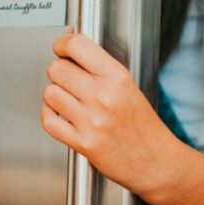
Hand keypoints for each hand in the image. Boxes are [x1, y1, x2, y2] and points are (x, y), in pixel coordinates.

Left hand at [41, 33, 175, 195]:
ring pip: (50, 93)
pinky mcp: (82, 142)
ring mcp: (91, 120)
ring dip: (54, 95)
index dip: (63, 43)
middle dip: (59, 71)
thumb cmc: (144, 126)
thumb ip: (101, 69)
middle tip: (67, 78)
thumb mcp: (129, 86)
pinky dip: (49, 115)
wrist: (154, 161)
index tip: (62, 47)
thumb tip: (72, 50)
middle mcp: (103, 96)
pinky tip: (60, 114)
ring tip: (67, 99)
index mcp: (117, 78)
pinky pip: (48, 120)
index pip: (77, 46)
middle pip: (57, 68)